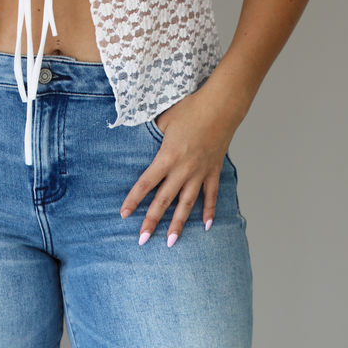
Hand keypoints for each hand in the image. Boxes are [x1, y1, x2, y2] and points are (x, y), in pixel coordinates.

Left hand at [120, 83, 240, 245]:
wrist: (222, 104)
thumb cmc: (191, 108)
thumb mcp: (164, 119)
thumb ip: (152, 136)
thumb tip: (139, 142)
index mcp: (167, 157)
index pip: (146, 183)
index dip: (133, 200)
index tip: (124, 214)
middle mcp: (183, 169)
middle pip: (164, 200)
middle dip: (152, 221)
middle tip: (143, 240)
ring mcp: (200, 172)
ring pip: (187, 204)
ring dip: (179, 224)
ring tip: (171, 242)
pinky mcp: (213, 171)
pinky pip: (211, 195)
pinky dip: (209, 211)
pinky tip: (205, 226)